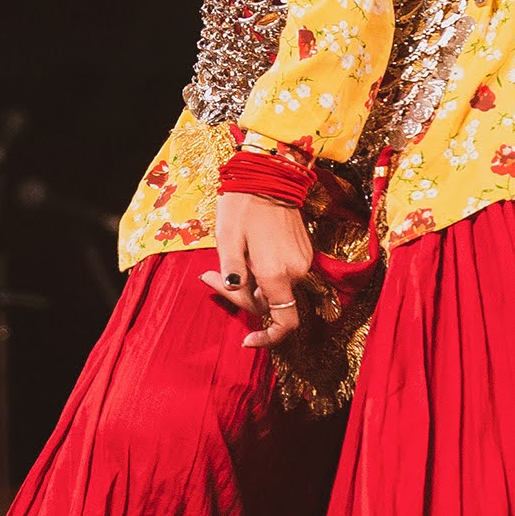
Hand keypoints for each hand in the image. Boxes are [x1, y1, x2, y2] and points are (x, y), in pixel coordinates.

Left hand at [204, 192, 313, 348]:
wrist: (271, 175)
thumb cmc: (243, 207)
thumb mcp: (227, 240)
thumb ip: (231, 272)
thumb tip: (233, 290)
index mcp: (277, 273)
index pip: (284, 322)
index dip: (268, 338)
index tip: (247, 341)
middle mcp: (296, 271)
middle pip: (273, 304)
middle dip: (244, 299)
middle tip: (211, 278)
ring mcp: (303, 260)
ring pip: (278, 289)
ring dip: (254, 285)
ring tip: (229, 261)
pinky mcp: (304, 250)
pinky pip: (284, 274)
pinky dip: (265, 273)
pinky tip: (247, 254)